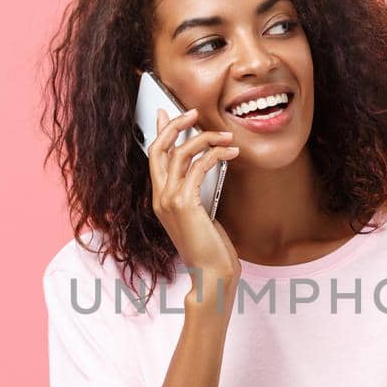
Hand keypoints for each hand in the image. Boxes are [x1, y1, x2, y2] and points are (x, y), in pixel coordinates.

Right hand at [147, 106, 240, 307]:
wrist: (211, 273)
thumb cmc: (210, 248)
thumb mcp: (199, 215)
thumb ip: (194, 193)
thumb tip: (203, 170)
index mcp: (160, 199)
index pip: (154, 157)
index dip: (160, 132)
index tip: (168, 113)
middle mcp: (159, 197)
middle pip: (159, 148)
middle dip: (176, 125)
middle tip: (195, 112)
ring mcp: (169, 200)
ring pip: (182, 153)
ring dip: (206, 139)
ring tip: (227, 137)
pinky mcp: (185, 204)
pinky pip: (199, 166)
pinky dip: (216, 154)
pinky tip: (232, 153)